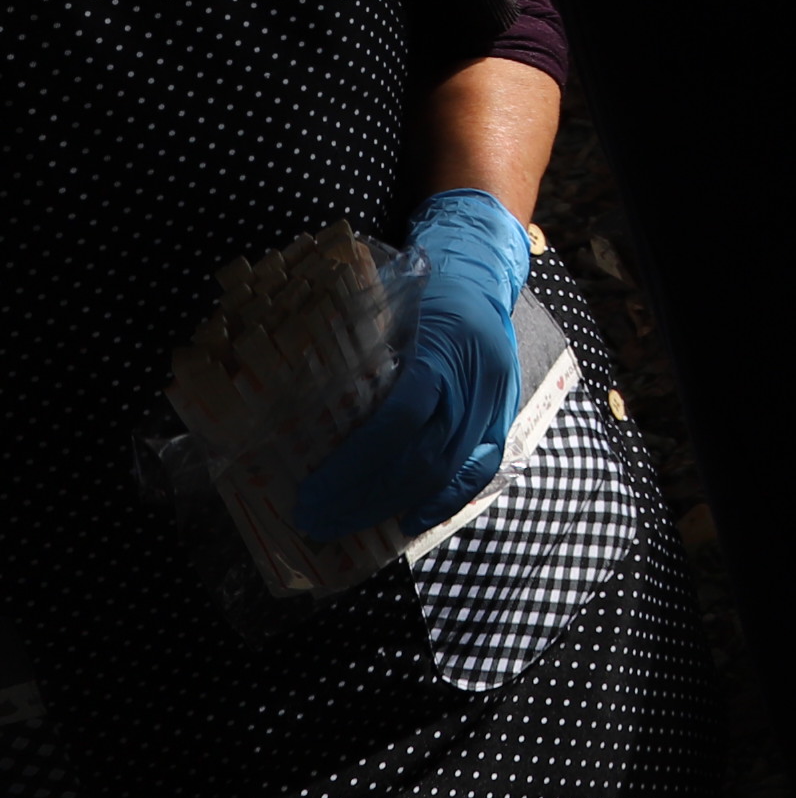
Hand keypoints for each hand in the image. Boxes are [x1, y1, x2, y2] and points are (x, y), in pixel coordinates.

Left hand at [295, 189, 531, 541]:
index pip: (401, 420)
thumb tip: (288, 406)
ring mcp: (496, 400)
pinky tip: (408, 523)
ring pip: (449, 470)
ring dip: (394, 505)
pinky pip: (480, 469)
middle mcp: (477, 378)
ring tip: (347, 526)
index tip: (310, 494)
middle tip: (314, 520)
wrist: (480, 271)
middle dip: (364, 497)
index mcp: (444, 345)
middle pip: (423, 456)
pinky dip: (445, 502)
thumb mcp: (382, 307)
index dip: (354, 465)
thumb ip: (354, 353)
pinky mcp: (504, 414)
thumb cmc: (419, 287)